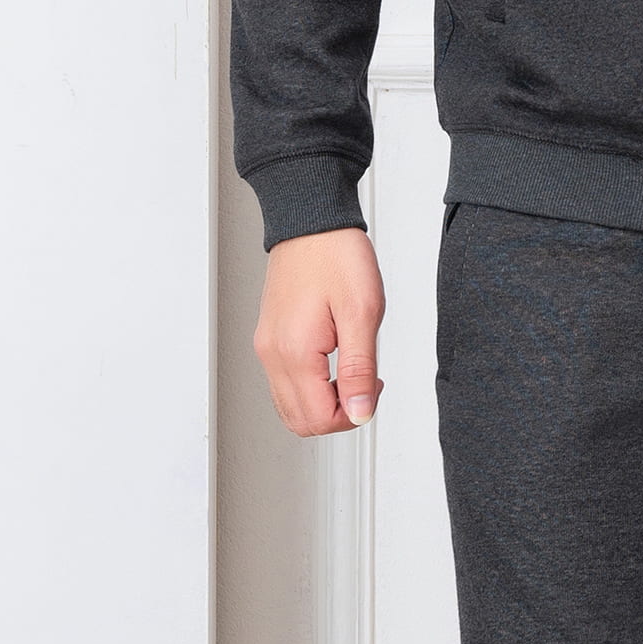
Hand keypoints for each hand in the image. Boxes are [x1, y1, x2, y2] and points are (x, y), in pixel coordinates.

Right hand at [255, 226, 383, 433]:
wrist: (311, 222)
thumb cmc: (337, 256)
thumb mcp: (362, 314)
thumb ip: (359, 370)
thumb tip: (359, 412)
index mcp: (294, 352)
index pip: (318, 418)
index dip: (353, 415)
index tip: (374, 386)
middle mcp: (273, 354)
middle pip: (300, 421)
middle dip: (337, 415)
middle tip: (365, 385)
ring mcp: (267, 348)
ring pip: (289, 407)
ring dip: (323, 404)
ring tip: (352, 374)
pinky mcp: (269, 339)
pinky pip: (284, 384)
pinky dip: (310, 388)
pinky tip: (333, 365)